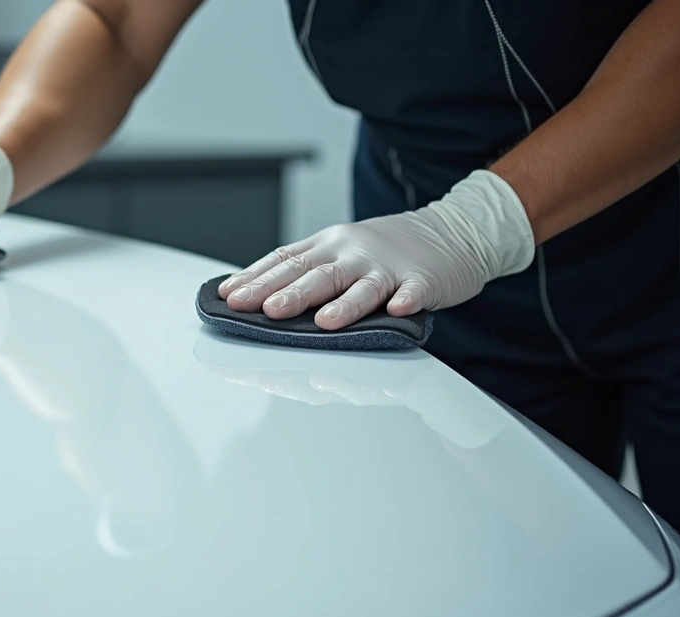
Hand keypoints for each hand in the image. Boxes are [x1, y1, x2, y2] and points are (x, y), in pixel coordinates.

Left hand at [217, 170, 534, 329]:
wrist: (449, 232)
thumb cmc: (384, 250)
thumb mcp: (337, 250)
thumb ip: (301, 268)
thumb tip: (251, 292)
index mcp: (328, 245)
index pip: (285, 260)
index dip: (256, 278)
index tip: (230, 296)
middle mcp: (353, 253)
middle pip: (317, 274)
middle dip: (288, 292)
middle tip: (263, 310)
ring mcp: (388, 266)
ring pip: (362, 286)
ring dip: (343, 304)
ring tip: (323, 322)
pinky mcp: (423, 279)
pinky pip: (415, 291)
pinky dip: (407, 300)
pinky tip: (399, 310)